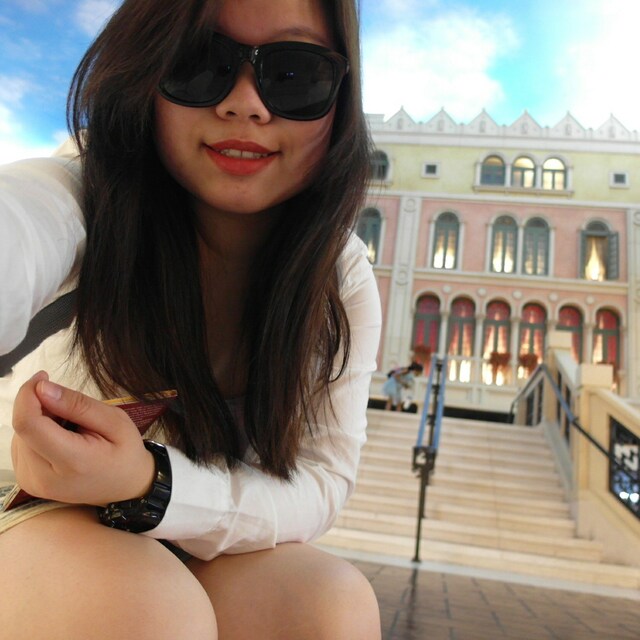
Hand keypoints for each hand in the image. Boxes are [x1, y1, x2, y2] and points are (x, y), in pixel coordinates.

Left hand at [11, 371, 154, 505]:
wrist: (126, 487)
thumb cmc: (124, 452)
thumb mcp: (115, 421)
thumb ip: (78, 405)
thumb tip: (42, 388)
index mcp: (72, 462)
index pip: (28, 424)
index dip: (28, 395)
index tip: (43, 378)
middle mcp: (44, 477)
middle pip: (24, 427)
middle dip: (41, 407)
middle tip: (72, 409)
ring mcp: (32, 483)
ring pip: (20, 435)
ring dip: (39, 421)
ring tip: (70, 428)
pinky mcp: (27, 481)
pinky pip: (21, 445)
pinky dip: (37, 434)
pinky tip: (60, 439)